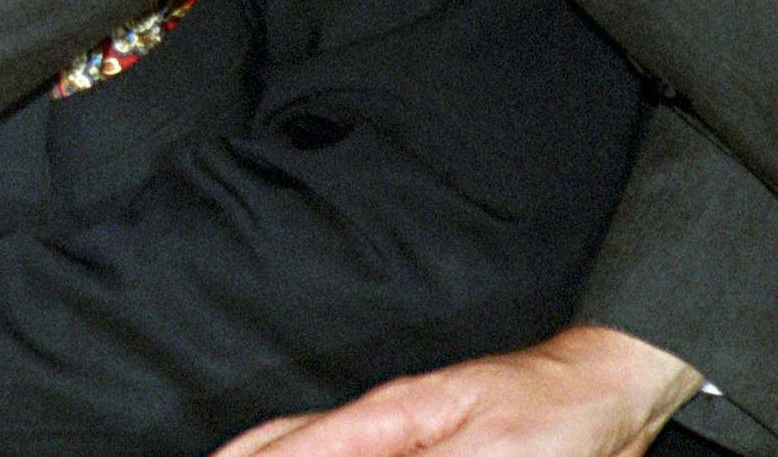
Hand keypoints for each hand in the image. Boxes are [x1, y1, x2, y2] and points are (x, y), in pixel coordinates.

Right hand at [212, 326, 703, 456]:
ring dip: (265, 452)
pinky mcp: (416, 444)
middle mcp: (378, 423)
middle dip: (240, 454)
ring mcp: (394, 433)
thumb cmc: (553, 418)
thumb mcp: (484, 454)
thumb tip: (337, 456)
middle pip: (279, 439)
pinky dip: (302, 449)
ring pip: (302, 442)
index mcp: (385, 418)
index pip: (291, 445)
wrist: (603, 393)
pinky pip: (339, 446)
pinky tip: (292, 454)